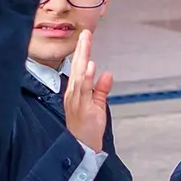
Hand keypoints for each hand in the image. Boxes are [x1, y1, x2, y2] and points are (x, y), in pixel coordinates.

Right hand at [63, 29, 113, 152]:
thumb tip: (107, 73)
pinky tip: (90, 66)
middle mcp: (73, 93)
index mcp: (75, 91)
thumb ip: (101, 89)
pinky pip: (84, 91)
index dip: (82, 52)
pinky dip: (86, 78)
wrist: (81, 146)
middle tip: (85, 34)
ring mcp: (76, 100)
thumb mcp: (97, 104)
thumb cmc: (87, 127)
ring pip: (79, 75)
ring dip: (83, 59)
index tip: (86, 37)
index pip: (78, 67)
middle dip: (81, 50)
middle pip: (77, 67)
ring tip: (86, 44)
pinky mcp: (82, 108)